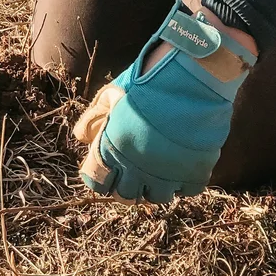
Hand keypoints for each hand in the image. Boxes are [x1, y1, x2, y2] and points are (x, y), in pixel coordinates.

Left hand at [74, 0, 256, 203]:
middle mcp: (137, 170)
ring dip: (155, 186)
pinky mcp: (194, 173)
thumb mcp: (112, 94)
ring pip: (157, 198)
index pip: (98, 183)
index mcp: (112, 150)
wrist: (189, 77)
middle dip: (127, 185)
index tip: (109, 170)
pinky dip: (183, 182)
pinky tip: (180, 165)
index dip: (102, 177)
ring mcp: (167, 175)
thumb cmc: (148, 81)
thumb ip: (94, 118)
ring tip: (159, 168)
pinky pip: (186, 191)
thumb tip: (81, 137)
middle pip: (126, 196)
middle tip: (134, 171)